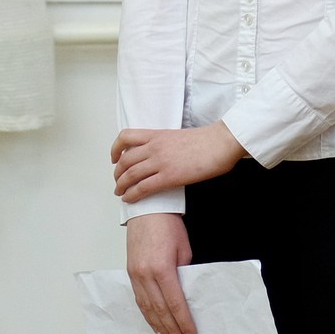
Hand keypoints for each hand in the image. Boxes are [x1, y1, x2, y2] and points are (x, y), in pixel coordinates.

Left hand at [111, 122, 245, 202]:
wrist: (220, 143)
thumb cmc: (206, 141)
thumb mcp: (178, 136)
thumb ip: (165, 144)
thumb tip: (159, 155)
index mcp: (157, 134)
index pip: (126, 137)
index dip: (115, 149)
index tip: (114, 158)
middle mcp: (154, 147)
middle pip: (125, 159)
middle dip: (117, 173)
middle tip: (117, 181)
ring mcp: (160, 161)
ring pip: (130, 174)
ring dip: (121, 185)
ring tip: (120, 192)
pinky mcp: (169, 177)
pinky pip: (143, 188)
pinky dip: (132, 194)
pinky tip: (129, 199)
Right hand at [125, 212, 195, 333]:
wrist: (147, 209)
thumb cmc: (167, 224)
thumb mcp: (184, 249)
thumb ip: (184, 273)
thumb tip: (186, 293)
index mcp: (162, 268)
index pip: (175, 303)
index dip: (184, 322)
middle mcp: (145, 274)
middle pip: (160, 310)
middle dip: (172, 329)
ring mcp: (135, 274)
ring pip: (147, 308)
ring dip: (159, 326)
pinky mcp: (131, 272)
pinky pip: (139, 299)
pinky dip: (147, 314)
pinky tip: (154, 323)